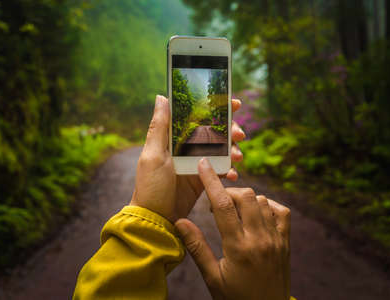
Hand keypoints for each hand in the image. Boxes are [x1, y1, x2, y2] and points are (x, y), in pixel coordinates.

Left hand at [130, 95, 244, 222]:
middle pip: (213, 131)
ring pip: (221, 149)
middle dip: (230, 130)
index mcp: (173, 137)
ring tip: (237, 158)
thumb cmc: (150, 186)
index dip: (216, 107)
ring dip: (233, 150)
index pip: (196, 115)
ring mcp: (196, 163)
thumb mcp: (153, 155)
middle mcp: (185, 147)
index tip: (234, 103)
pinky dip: (228, 170)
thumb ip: (159, 127)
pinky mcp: (203, 179)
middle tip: (240, 135)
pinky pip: (221, 170)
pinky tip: (232, 175)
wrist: (156, 219)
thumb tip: (162, 97)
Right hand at [175, 158, 290, 299]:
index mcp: (238, 247)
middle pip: (245, 196)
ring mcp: (276, 239)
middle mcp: (260, 239)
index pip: (223, 205)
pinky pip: (281, 212)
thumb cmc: (236, 299)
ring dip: (245, 199)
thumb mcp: (212, 277)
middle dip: (228, 192)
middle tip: (216, 205)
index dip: (211, 181)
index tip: (204, 164)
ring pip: (262, 201)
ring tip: (233, 213)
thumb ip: (197, 247)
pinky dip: (267, 205)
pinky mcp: (286, 242)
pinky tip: (255, 214)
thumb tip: (180, 221)